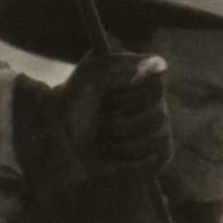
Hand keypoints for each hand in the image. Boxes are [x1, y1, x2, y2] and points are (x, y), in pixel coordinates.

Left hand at [9, 45, 171, 194]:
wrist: (62, 139)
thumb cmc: (74, 102)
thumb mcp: (88, 75)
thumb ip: (120, 63)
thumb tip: (160, 63)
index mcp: (143, 77)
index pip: (156, 89)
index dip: (128, 99)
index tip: (107, 99)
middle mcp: (155, 100)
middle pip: (159, 116)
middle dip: (122, 124)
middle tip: (103, 121)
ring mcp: (159, 126)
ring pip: (159, 138)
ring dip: (124, 143)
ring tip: (105, 139)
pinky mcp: (157, 150)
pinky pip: (160, 157)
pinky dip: (133, 160)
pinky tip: (117, 153)